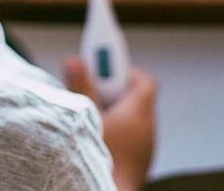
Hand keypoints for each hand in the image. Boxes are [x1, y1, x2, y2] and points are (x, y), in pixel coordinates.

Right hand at [65, 56, 156, 190]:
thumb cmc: (106, 161)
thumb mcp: (88, 118)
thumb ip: (81, 87)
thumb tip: (76, 62)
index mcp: (139, 112)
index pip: (142, 79)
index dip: (122, 69)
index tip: (102, 63)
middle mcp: (147, 128)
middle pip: (134, 97)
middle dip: (110, 90)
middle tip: (89, 91)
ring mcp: (144, 146)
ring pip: (130, 118)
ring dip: (111, 112)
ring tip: (90, 116)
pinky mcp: (138, 160)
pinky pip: (129, 136)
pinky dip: (115, 130)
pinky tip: (98, 137)